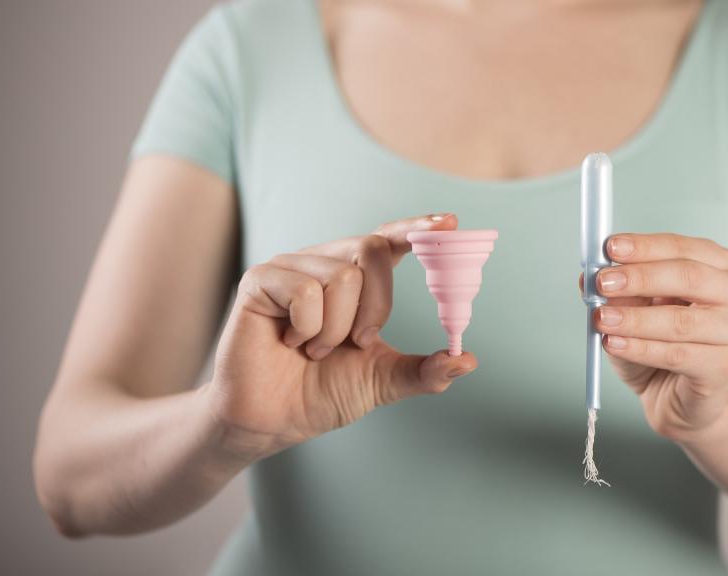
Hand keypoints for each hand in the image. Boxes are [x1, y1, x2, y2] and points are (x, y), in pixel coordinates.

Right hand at [205, 214, 476, 459]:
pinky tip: (290, 342)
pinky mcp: (260, 280)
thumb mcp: (382, 381)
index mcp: (354, 278)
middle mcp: (324, 262)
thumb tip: (466, 359)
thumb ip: (425, 370)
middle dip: (377, 306)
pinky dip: (308, 328)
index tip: (450, 221)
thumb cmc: (321, 393)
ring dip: (336, 330)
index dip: (417, 227)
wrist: (271, 421)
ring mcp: (290, 267)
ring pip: (341, 276)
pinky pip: (304, 290)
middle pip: (371, 248)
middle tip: (358, 343)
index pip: (388, 240)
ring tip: (314, 350)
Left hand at [585, 233, 727, 442]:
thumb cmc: (661, 341)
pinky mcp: (722, 368)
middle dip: (641, 278)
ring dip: (635, 319)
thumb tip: (589, 276)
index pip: (683, 247)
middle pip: (690, 277)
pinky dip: (640, 348)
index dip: (645, 246)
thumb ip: (619, 289)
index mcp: (721, 265)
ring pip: (681, 321)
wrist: (676, 395)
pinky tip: (614, 343)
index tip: (610, 247)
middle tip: (603, 282)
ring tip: (602, 318)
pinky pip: (677, 355)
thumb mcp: (635, 307)